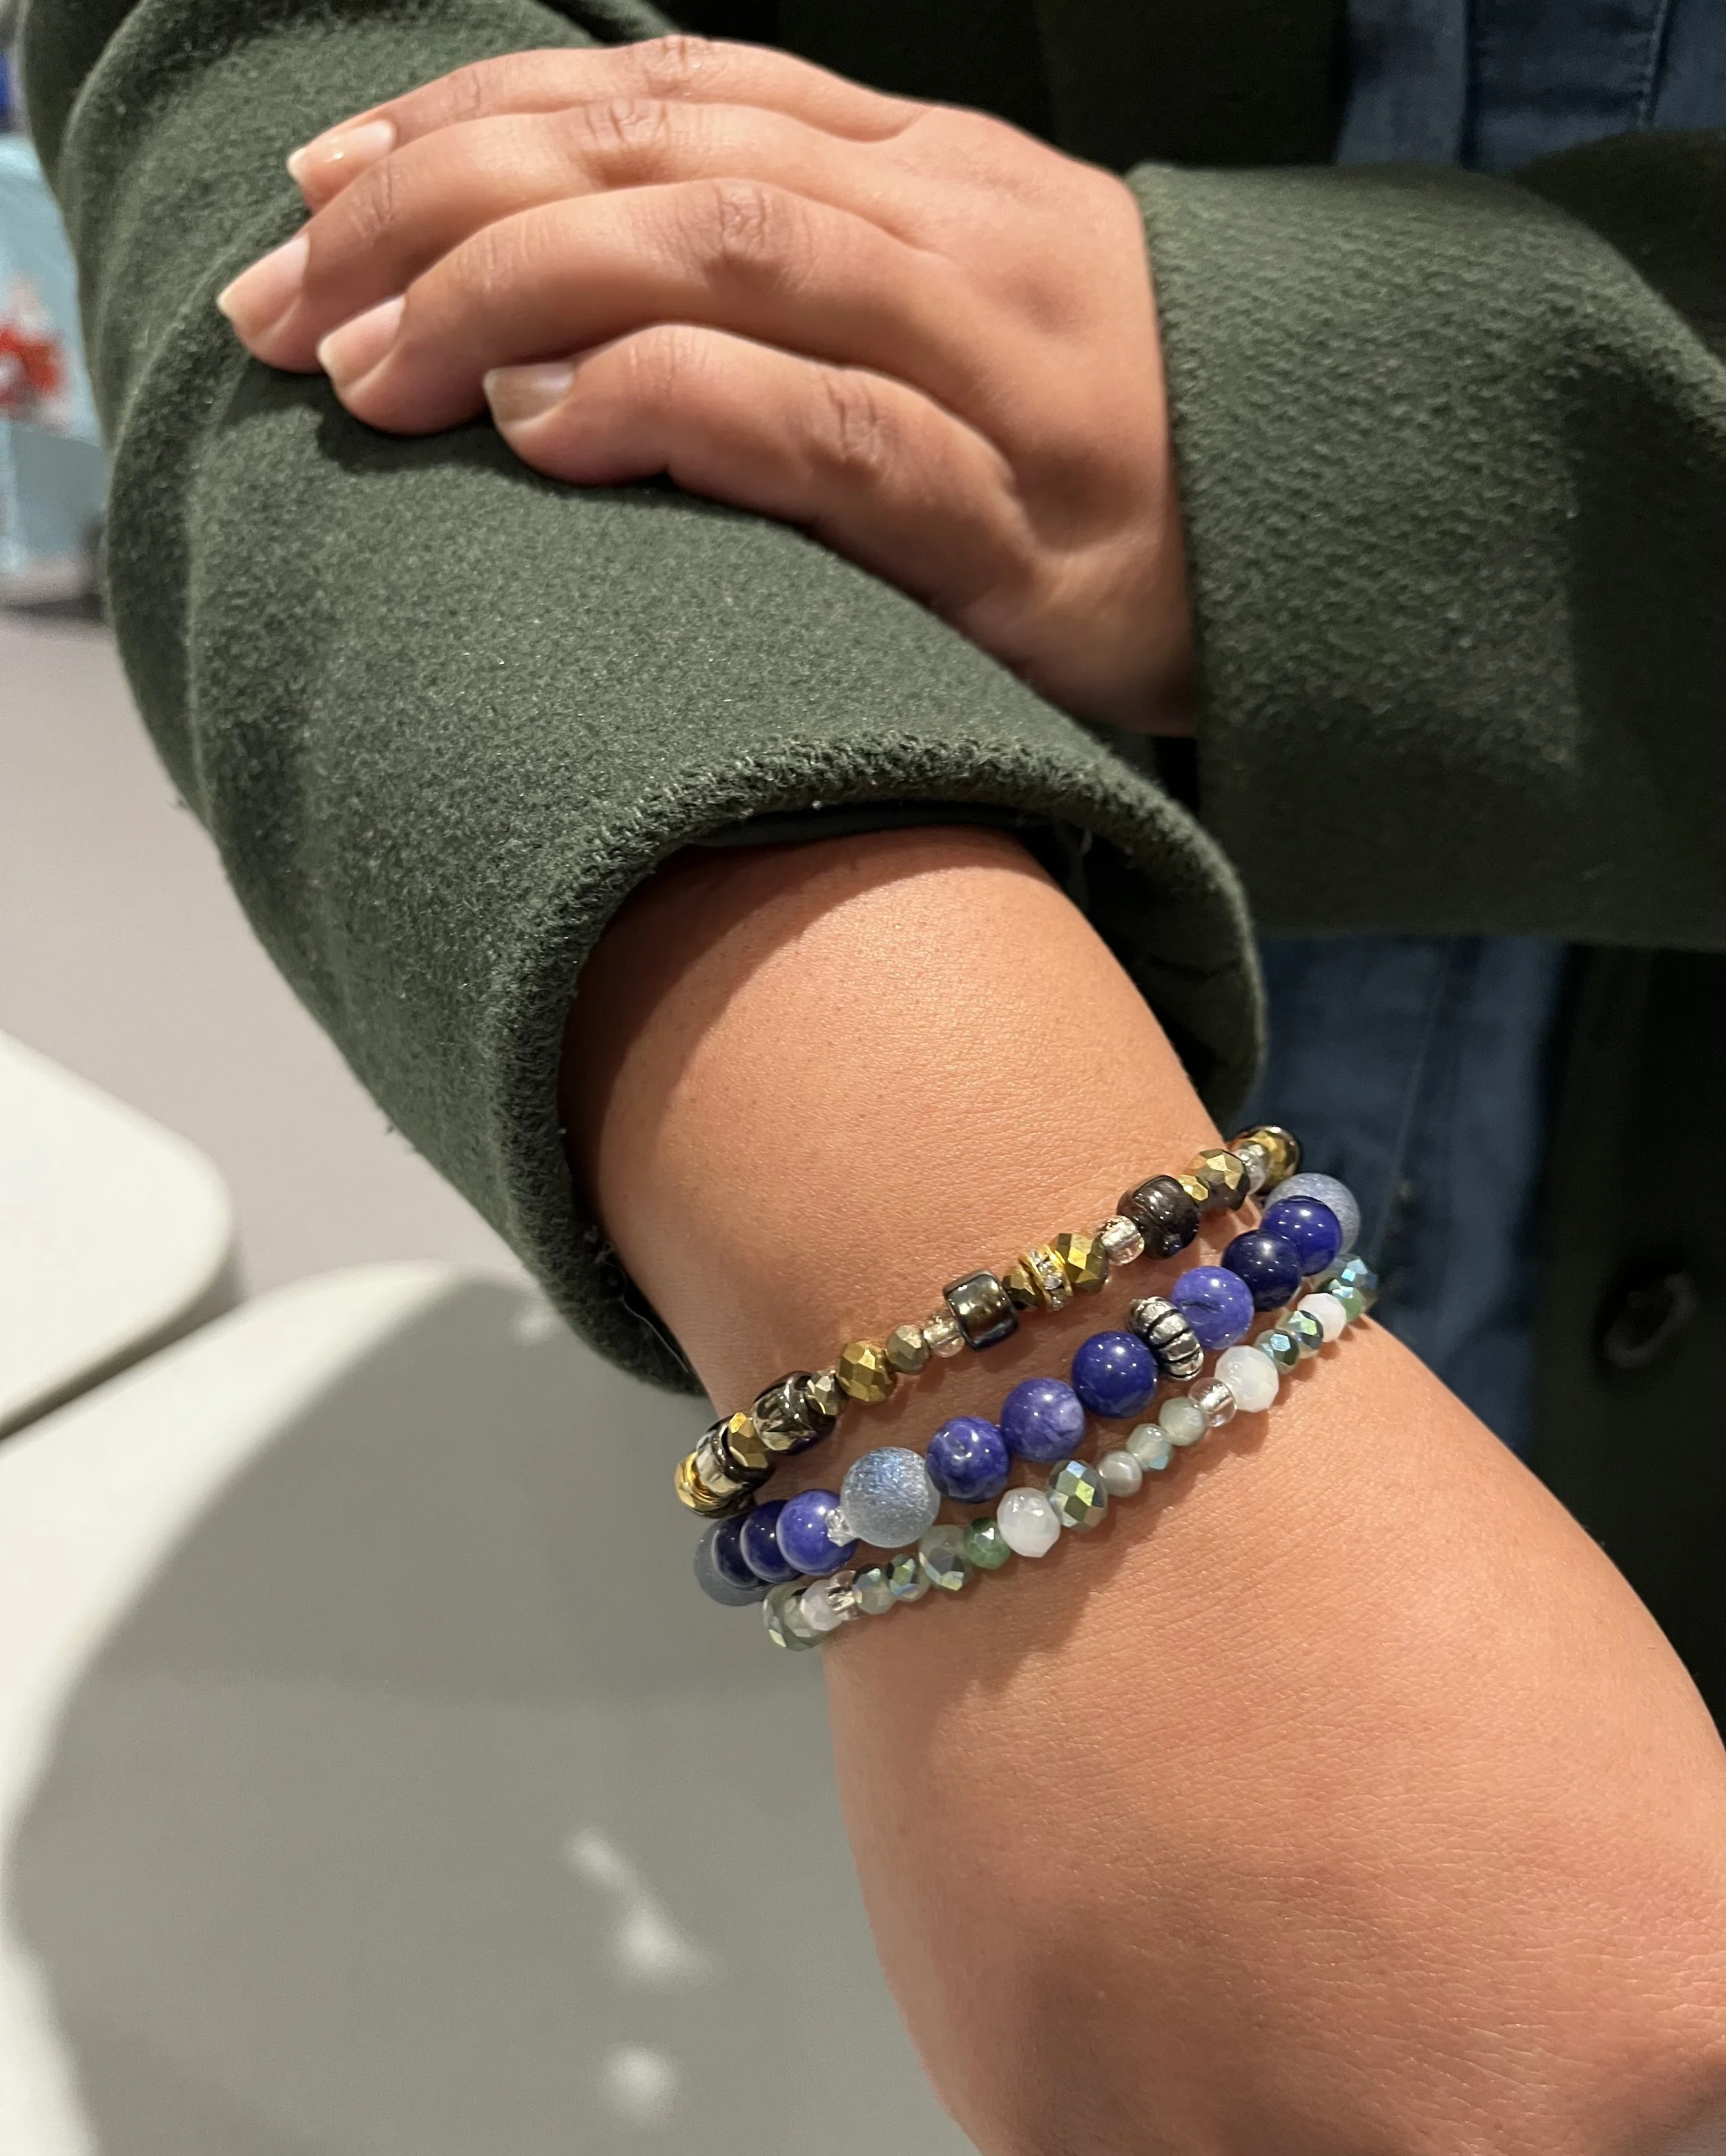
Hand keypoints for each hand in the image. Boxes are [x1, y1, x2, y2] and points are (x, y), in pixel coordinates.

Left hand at [216, 36, 1193, 731]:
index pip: (662, 95)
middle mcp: (945, 230)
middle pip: (657, 155)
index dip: (470, 121)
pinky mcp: (1015, 527)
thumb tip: (571, 296)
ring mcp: (987, 367)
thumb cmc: (1103, 438)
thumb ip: (803, 265)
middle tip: (286, 306)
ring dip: (518, 292)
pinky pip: (832, 438)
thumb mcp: (961, 302)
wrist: (1331, 529)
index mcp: (923, 168)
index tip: (318, 187)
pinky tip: (548, 432)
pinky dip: (676, 411)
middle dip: (439, 205)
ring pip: (728, 257)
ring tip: (374, 371)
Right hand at [567, 826, 1725, 2155]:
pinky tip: (1145, 1967)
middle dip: (1480, 2117)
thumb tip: (1604, 2081)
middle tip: (1379, 1938)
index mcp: (1684, 2039)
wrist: (1086, 1453)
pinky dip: (1161, 2146)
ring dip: (1315, 2146)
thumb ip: (1634, 1980)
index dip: (1644, 2113)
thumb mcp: (1611, 1751)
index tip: (1569, 2040)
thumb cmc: (1352, 1538)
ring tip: (1240, 1927)